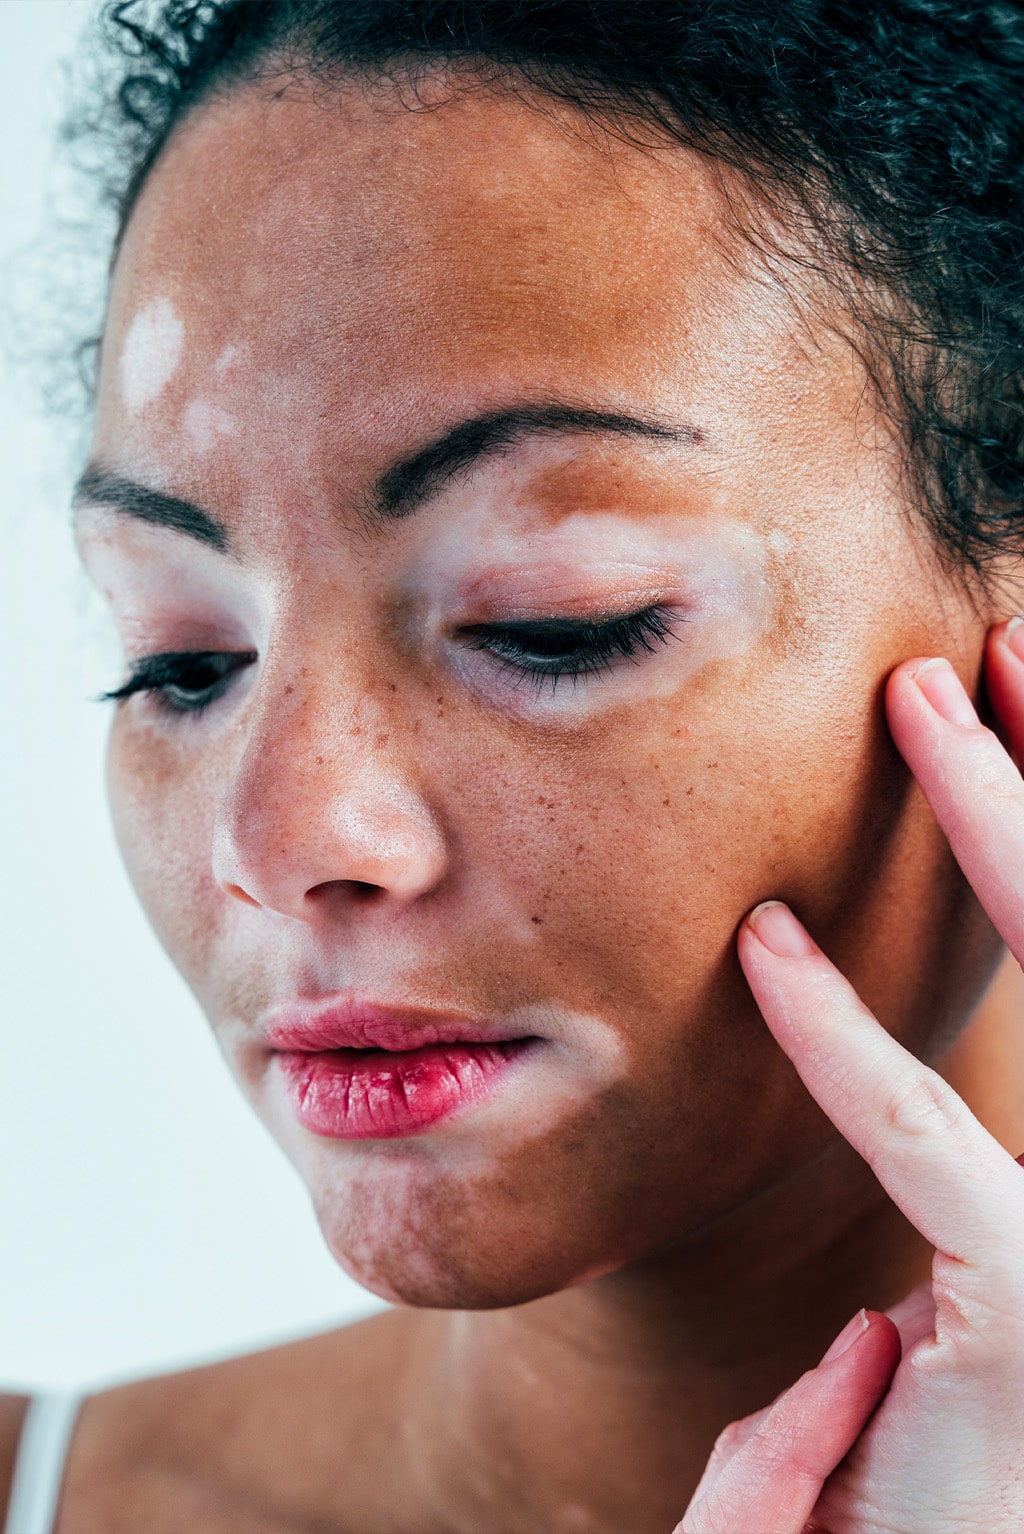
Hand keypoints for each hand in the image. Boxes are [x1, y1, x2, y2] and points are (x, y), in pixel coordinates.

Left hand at [678, 620, 1023, 1533]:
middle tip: (999, 648)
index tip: (1017, 709)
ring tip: (922, 699)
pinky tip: (768, 951)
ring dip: (996, 823)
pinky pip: (922, 1139)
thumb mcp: (977, 1321)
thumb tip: (885, 1217)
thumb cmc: (973, 1491)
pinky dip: (840, 1042)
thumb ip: (953, 1230)